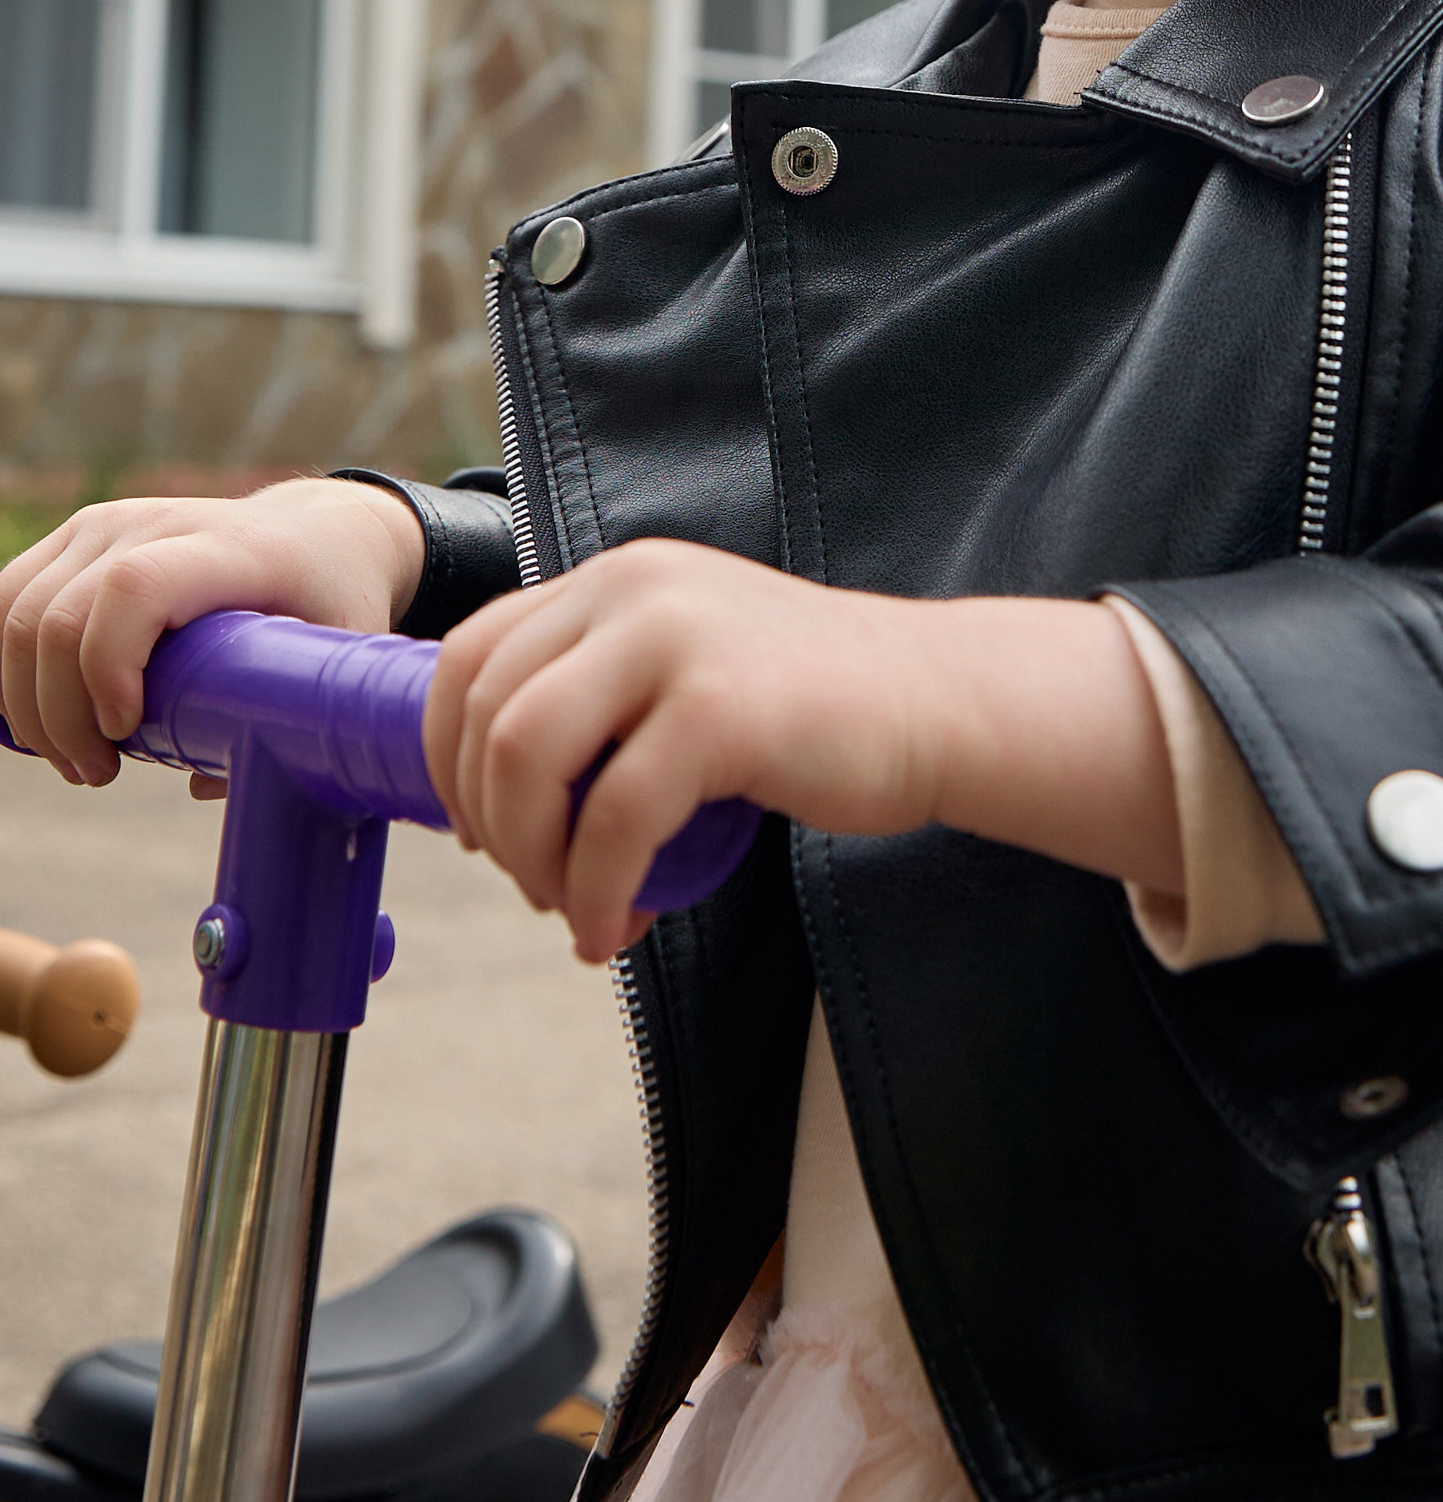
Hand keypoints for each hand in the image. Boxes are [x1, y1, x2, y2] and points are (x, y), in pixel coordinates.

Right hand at [0, 481, 425, 786]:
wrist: (319, 534)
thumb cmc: (330, 605)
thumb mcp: (336, 660)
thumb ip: (288, 726)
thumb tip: (200, 785)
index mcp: (232, 549)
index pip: (137, 589)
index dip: (108, 666)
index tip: (126, 733)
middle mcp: (160, 522)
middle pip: (59, 614)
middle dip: (58, 714)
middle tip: (98, 772)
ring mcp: (112, 523)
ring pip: (17, 610)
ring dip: (26, 700)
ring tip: (76, 757)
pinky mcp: (81, 535)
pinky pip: (9, 598)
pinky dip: (11, 667)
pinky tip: (46, 717)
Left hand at [425, 541, 1181, 964]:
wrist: (936, 703)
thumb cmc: (811, 707)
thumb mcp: (685, 666)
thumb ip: (601, 692)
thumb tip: (497, 788)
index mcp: (617, 578)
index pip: (471, 653)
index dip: (447, 756)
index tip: (478, 829)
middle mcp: (634, 589)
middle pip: (488, 709)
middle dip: (488, 819)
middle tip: (534, 884)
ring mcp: (677, 640)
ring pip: (528, 753)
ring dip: (531, 854)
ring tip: (573, 906)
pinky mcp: (722, 708)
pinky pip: (615, 816)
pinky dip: (597, 888)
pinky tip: (618, 924)